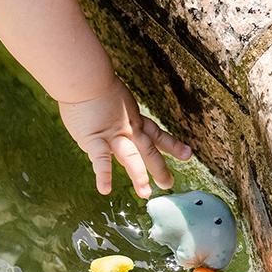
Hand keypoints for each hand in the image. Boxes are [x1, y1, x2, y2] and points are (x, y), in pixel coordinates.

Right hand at [59, 80, 193, 197]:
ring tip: (146, 193)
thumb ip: (112, 106)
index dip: (172, 144)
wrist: (84, 77)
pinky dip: (103, 175)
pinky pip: (101, 160)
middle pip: (148, 150)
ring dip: (139, 175)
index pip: (156, 133)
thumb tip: (106, 108)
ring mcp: (113, 135)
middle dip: (159, 168)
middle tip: (169, 183)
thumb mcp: (111, 92)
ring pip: (130, 157)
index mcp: (133, 118)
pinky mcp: (94, 139)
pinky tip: (105, 190)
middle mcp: (128, 129)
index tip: (187, 154)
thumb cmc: (92, 79)